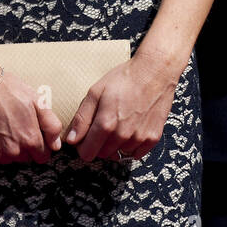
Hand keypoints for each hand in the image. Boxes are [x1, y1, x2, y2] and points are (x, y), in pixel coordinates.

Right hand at [0, 64, 63, 164]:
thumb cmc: (8, 89)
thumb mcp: (36, 101)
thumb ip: (51, 125)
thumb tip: (56, 145)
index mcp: (30, 139)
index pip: (42, 157)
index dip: (41, 146)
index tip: (34, 134)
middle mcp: (13, 151)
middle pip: (25, 158)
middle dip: (24, 146)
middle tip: (16, 125)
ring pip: (8, 159)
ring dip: (8, 148)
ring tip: (2, 126)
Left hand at [65, 50, 180, 162]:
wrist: (155, 71)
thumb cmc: (124, 79)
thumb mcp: (96, 92)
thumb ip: (82, 118)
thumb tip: (71, 140)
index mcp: (106, 124)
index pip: (87, 153)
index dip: (83, 146)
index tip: (86, 136)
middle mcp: (122, 135)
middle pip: (103, 154)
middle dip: (99, 144)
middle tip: (104, 124)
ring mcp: (139, 138)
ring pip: (119, 154)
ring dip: (116, 144)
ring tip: (120, 122)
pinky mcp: (152, 138)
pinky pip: (136, 153)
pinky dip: (132, 145)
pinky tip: (132, 128)